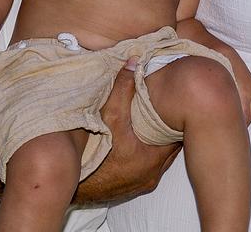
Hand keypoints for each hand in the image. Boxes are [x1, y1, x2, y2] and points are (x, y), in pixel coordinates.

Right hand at [74, 59, 178, 203]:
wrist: (72, 183)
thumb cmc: (94, 151)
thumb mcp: (110, 115)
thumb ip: (123, 89)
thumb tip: (134, 61)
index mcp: (154, 159)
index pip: (178, 135)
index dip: (176, 117)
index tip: (174, 102)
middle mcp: (153, 175)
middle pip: (170, 147)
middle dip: (167, 128)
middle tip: (165, 109)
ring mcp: (142, 183)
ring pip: (159, 158)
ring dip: (156, 142)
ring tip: (152, 122)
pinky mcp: (131, 188)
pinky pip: (146, 166)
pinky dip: (145, 153)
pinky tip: (136, 141)